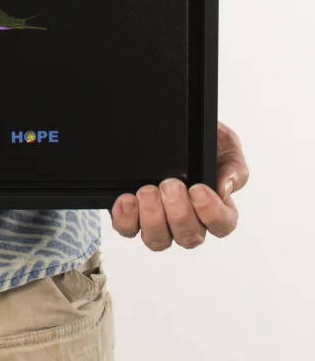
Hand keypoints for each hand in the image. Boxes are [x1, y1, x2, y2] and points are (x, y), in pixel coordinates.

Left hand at [110, 121, 247, 248]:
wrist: (172, 120)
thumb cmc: (202, 139)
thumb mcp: (225, 144)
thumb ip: (234, 167)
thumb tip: (225, 188)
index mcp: (215, 207)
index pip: (221, 226)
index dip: (211, 214)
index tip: (198, 189)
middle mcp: (188, 220)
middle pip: (188, 237)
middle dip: (179, 213)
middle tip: (170, 185)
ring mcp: (160, 221)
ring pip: (159, 240)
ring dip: (153, 218)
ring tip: (147, 191)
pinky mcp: (134, 215)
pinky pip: (128, 229)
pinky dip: (126, 219)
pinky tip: (127, 200)